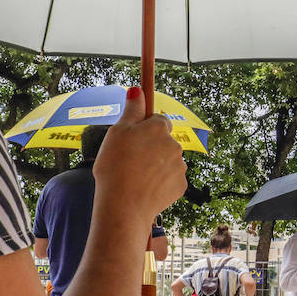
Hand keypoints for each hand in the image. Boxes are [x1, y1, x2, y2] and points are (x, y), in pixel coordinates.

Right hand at [93, 87, 188, 220]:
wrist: (124, 206)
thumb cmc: (115, 167)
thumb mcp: (116, 133)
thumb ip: (131, 110)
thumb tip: (137, 89)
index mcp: (158, 128)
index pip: (158, 120)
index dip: (144, 129)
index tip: (134, 139)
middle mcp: (174, 144)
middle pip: (164, 141)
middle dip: (151, 147)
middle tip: (130, 160)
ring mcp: (180, 166)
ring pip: (168, 160)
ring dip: (156, 165)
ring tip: (135, 176)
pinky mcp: (181, 186)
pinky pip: (170, 179)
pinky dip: (160, 182)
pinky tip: (145, 188)